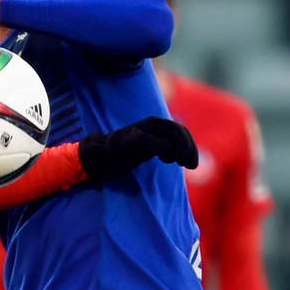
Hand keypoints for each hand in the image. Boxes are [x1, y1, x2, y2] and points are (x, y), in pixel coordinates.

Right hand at [78, 117, 198, 181]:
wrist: (98, 156)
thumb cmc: (123, 154)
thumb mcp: (147, 149)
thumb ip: (162, 147)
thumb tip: (180, 155)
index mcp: (155, 126)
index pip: (179, 130)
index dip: (190, 145)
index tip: (191, 164)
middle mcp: (150, 124)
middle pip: (178, 130)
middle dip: (189, 148)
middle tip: (191, 166)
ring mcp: (141, 130)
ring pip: (170, 132)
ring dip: (181, 148)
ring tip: (181, 163)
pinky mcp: (133, 139)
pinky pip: (154, 142)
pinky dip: (164, 149)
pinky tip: (166, 159)